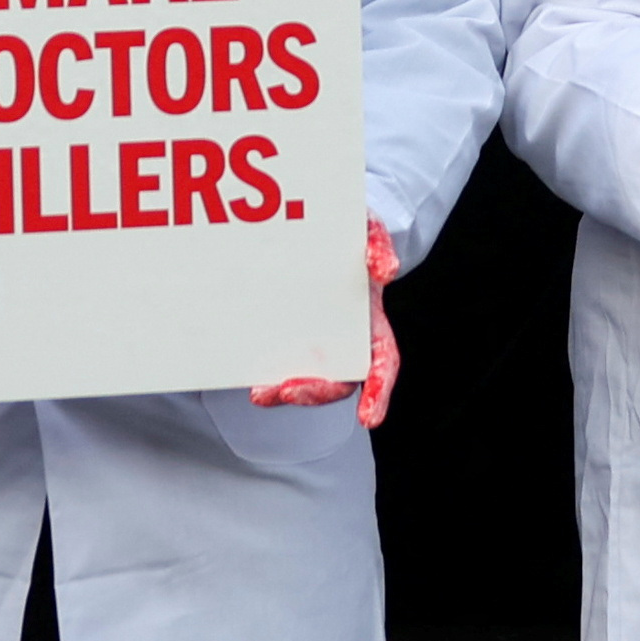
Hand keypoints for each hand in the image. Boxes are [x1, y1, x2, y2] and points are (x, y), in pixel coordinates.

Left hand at [252, 213, 403, 425]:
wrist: (320, 222)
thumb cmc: (349, 232)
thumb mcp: (368, 230)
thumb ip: (378, 245)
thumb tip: (384, 270)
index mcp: (370, 319)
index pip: (382, 363)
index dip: (378, 392)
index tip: (368, 418)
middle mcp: (344, 336)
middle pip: (338, 378)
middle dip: (315, 391)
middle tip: (286, 392)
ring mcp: (315, 336)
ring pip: (306, 375)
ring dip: (285, 391)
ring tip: (262, 394)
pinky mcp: (284, 329)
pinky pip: (276, 357)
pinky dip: (269, 374)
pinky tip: (255, 387)